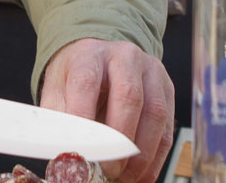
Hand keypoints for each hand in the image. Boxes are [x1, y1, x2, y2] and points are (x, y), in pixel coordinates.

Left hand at [40, 39, 173, 182]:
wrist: (100, 56)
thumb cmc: (77, 76)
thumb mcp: (58, 91)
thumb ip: (58, 121)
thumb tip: (62, 155)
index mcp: (90, 55)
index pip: (86, 83)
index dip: (83, 117)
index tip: (79, 150)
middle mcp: (124, 57)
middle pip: (128, 96)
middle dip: (119, 141)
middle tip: (108, 171)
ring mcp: (150, 71)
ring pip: (154, 113)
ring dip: (141, 154)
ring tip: (125, 177)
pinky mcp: (166, 89)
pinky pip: (167, 127)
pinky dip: (155, 158)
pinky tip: (141, 175)